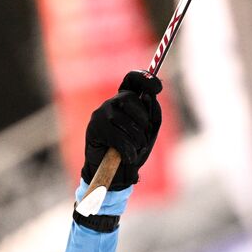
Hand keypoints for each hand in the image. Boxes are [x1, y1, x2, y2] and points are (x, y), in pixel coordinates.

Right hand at [81, 70, 162, 190]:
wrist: (117, 172)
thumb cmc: (134, 148)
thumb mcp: (149, 131)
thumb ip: (153, 115)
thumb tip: (150, 98)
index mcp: (127, 100)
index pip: (132, 79)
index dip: (145, 79)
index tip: (157, 87)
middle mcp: (112, 102)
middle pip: (131, 99)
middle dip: (143, 121)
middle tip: (142, 138)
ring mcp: (101, 113)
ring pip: (126, 121)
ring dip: (137, 140)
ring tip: (134, 149)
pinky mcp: (94, 128)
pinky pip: (118, 137)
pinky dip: (128, 150)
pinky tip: (128, 157)